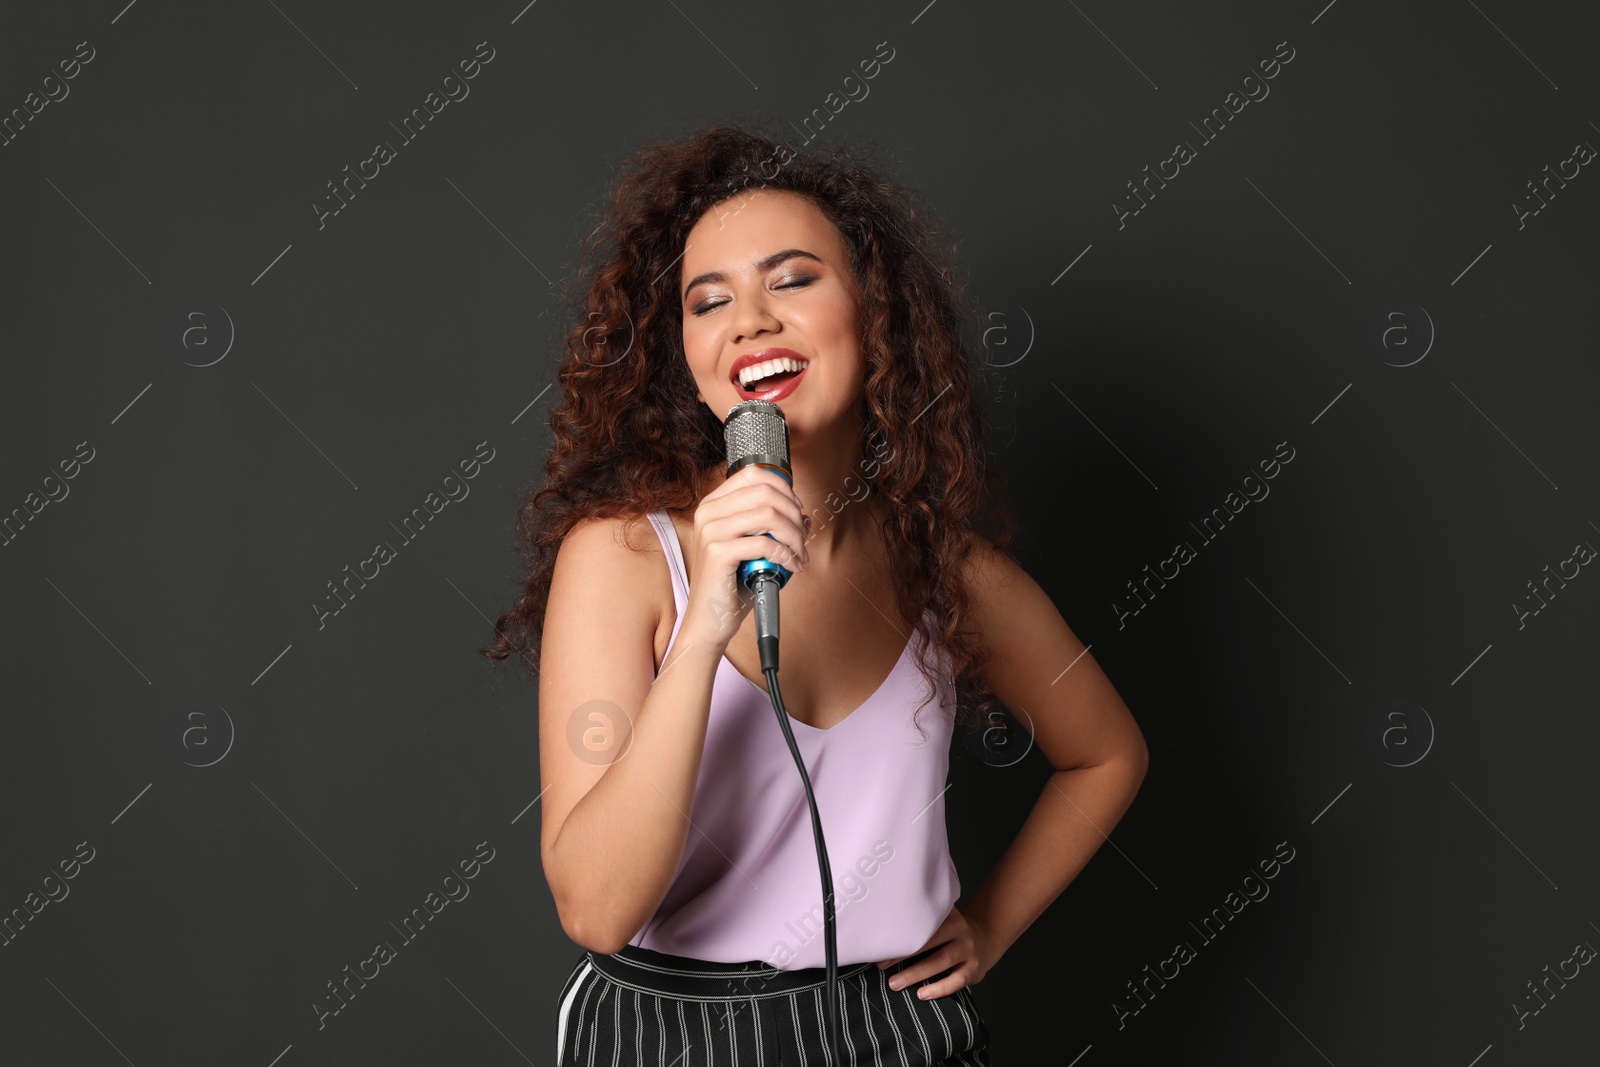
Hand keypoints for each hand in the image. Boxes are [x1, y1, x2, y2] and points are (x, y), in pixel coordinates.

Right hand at [680, 466, 808, 649]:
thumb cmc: (732, 584)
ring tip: (799, 554)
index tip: (796, 510)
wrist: (710, 619)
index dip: (783, 488)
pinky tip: (791, 566)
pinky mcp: (718, 553)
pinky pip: (764, 544)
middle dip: (794, 515)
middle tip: (803, 538)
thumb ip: (775, 529)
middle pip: (766, 492)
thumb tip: (805, 517)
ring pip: (768, 515)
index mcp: (713, 504)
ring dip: (794, 536)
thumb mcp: (755, 549)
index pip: (753, 474)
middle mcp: (708, 512)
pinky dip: (786, 555)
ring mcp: (711, 531)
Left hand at [876, 905, 994, 999]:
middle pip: (930, 940)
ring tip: (895, 983)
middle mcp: (959, 928)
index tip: (880, 942)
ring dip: (916, 973)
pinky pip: (957, 980)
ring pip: (942, 960)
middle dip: (903, 954)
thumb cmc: (949, 935)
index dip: (901, 931)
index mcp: (947, 914)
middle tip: (881, 965)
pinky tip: (922, 994)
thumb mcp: (940, 920)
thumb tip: (881, 935)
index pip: (922, 920)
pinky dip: (939, 988)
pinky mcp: (973, 968)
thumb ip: (920, 922)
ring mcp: (968, 948)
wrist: (983, 942)